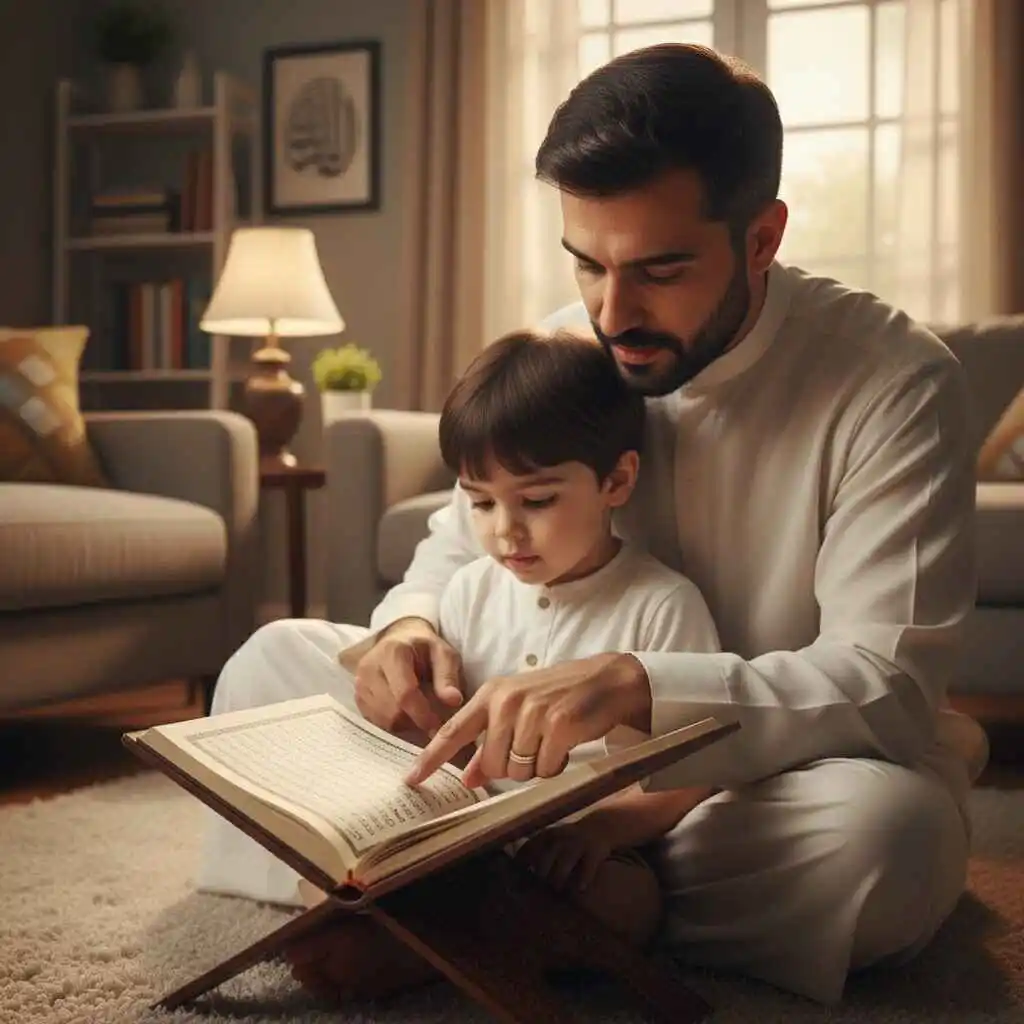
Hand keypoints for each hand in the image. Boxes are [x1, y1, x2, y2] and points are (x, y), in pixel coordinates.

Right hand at [354, 618, 463, 735]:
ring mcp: (360, 684)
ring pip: (383, 720)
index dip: (422, 714)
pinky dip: (393, 723)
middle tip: (431, 718)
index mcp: (392, 652)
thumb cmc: (425, 648)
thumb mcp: (444, 654)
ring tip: (418, 712)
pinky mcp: (357, 697)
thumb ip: (448, 676)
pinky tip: (405, 712)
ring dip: (404, 724)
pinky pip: (375, 722)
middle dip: (414, 720)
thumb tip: (453, 701)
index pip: (405, 693)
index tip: (438, 726)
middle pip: (392, 711)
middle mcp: (369, 668)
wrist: (400, 639)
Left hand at [404, 651, 650, 787]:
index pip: (453, 731)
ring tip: (551, 742)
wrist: (606, 680)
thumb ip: (491, 741)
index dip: (431, 759)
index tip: (411, 780)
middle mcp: (507, 701)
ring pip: (519, 770)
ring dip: (537, 767)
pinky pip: (546, 768)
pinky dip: (557, 766)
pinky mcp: (558, 724)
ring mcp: (532, 711)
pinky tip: (566, 745)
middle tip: (534, 747)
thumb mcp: (520, 711)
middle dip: (513, 767)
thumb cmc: (560, 696)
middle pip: (492, 764)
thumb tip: (468, 777)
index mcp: (492, 694)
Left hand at [515, 818, 613, 891]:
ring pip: (563, 865)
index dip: (522, 864)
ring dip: (559, 880)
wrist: (600, 827)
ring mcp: (578, 844)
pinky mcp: (594, 851)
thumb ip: (535, 850)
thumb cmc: (569, 840)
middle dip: (542, 876)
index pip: (529, 849)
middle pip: (544, 862)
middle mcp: (561, 838)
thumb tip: (513, 869)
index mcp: (547, 835)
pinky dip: (583, 880)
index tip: (516, 879)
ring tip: (558, 889)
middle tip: (543, 886)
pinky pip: (587, 868)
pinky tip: (580, 889)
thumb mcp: (552, 838)